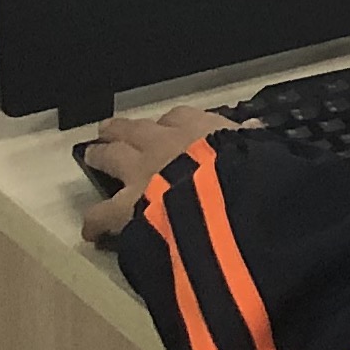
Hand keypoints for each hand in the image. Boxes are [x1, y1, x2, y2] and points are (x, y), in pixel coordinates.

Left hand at [75, 107, 242, 243]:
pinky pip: (102, 214)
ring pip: (112, 156)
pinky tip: (90, 232)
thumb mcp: (259, 148)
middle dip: (123, 130)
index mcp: (200, 129)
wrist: (218, 197)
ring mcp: (140, 172)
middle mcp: (164, 143)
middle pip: (136, 129)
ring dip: (102, 154)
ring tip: (93, 154)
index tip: (169, 125)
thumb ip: (254, 140)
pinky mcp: (125, 206)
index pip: (181, 118)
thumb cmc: (246, 170)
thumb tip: (258, 131)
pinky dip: (95, 221)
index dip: (172, 123)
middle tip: (110, 130)